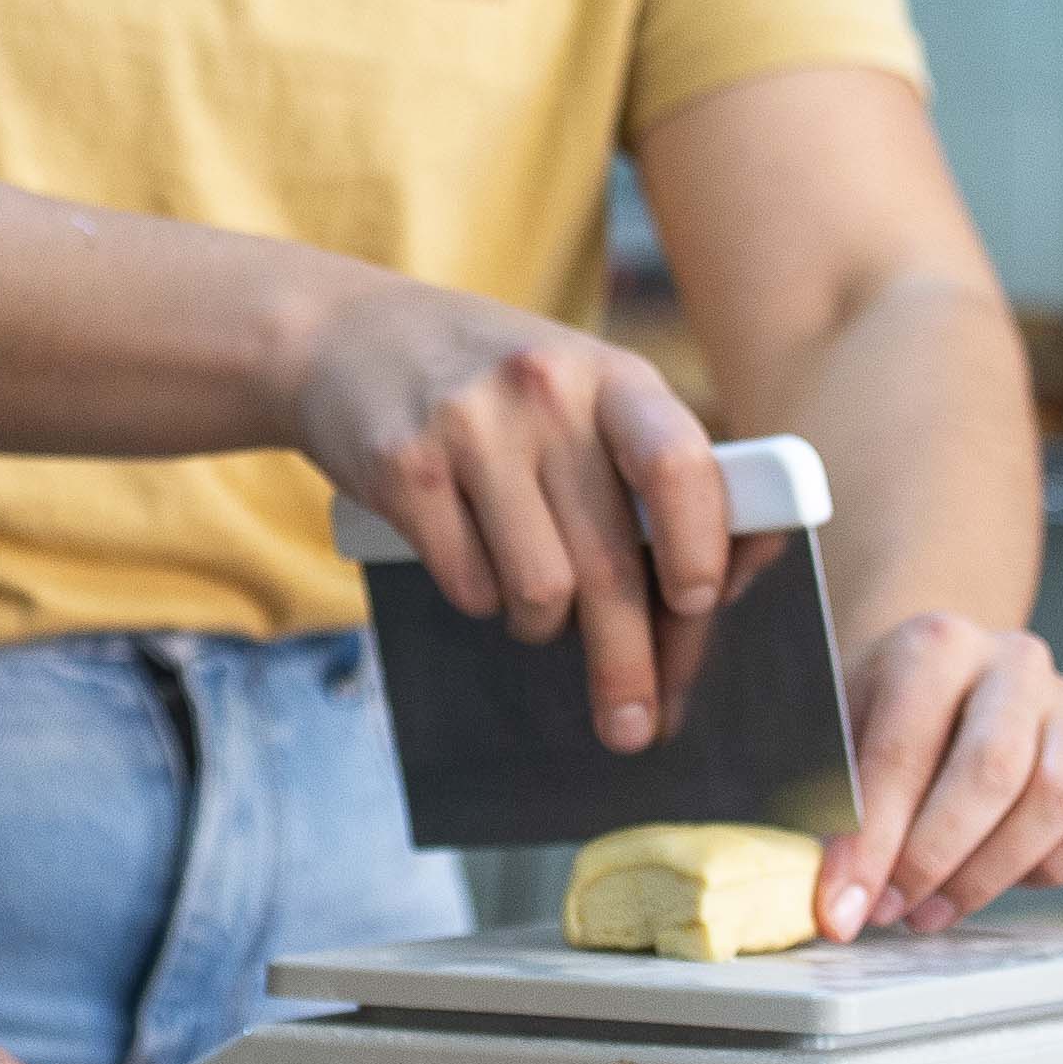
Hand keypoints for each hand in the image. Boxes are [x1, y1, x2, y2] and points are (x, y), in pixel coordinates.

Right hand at [289, 272, 780, 753]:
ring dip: (543, 624)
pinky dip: (483, 601)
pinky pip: (470, 586)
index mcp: (613, 376)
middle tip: (633, 728)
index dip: (700, 546)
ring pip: (541, 590)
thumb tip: (719, 592)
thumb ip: (650, 473)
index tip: (701, 606)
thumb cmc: (494, 390)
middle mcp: (546, 392)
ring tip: (534, 605)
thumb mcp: (581, 392)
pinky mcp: (405, 468)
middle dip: (628, 665)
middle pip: (610, 563)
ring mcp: (470, 427)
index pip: (680, 466)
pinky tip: (477, 566)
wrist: (343, 336)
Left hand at [819, 613, 1062, 939]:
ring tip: (930, 909)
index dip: (872, 840)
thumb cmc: (880, 716)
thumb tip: (835, 900)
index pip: (904, 750)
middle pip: (993, 772)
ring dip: (990, 875)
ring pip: (1058, 800)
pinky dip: (1059, 867)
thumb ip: (831, 806)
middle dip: (935, 859)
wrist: (942, 685)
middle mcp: (1015, 663)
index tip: (843, 906)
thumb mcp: (836, 738)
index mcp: (936, 644)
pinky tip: (1003, 877)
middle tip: (892, 910)